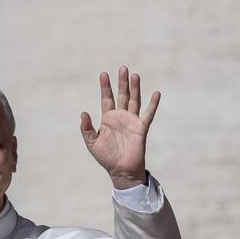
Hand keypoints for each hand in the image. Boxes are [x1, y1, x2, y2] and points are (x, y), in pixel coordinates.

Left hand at [80, 66, 160, 189]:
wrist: (121, 171)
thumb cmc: (106, 158)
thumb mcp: (92, 143)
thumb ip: (86, 128)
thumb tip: (83, 113)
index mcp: (108, 118)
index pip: (107, 98)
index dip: (105, 87)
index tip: (103, 74)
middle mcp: (120, 117)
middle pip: (122, 95)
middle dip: (122, 82)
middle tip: (123, 68)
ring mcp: (132, 121)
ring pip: (134, 100)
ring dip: (135, 88)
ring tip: (135, 75)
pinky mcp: (141, 128)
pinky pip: (148, 114)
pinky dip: (153, 104)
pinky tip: (156, 93)